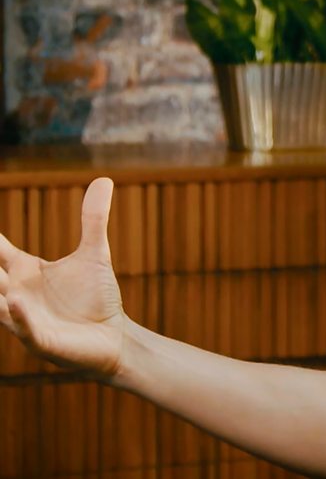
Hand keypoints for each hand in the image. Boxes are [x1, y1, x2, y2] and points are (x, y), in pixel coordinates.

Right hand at [0, 177, 126, 378]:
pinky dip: (19, 315)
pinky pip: (25, 328)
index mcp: (23, 272)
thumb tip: (104, 179)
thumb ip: (93, 219)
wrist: (116, 337)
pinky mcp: (42, 340)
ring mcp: (25, 318)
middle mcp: (16, 293)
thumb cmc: (98, 298)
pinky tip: (16, 299)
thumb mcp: (95, 254)